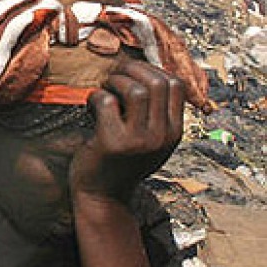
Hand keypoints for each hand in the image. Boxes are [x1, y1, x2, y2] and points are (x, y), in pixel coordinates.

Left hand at [70, 60, 184, 203]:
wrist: (103, 197)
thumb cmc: (121, 161)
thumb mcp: (149, 140)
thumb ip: (154, 113)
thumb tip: (143, 70)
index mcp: (174, 132)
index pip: (176, 85)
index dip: (152, 70)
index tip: (132, 74)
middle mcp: (161, 136)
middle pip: (158, 82)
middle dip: (132, 70)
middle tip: (114, 77)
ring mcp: (139, 141)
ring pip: (135, 90)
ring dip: (114, 82)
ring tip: (104, 91)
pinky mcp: (113, 143)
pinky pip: (106, 102)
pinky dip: (95, 97)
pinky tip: (90, 106)